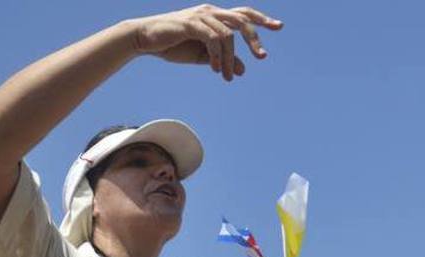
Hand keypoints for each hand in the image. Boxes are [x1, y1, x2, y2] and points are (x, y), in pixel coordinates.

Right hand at [128, 5, 282, 81]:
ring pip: (228, 35)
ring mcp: (201, 16)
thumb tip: (243, 69)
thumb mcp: (204, 57)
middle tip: (262, 57)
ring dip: (231, 58)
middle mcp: (211, 12)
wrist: (145, 39)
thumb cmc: (173, 46)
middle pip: (242, 20)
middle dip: (254, 39)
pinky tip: (216, 68)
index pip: (243, 14)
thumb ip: (224, 59)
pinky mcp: (191, 23)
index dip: (261, 19)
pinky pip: (213, 38)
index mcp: (215, 17)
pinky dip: (218, 55)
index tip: (279, 27)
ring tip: (228, 76)